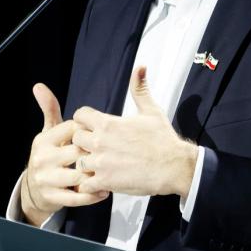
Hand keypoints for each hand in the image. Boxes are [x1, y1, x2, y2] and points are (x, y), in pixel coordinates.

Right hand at [21, 82, 109, 224]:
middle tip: (115, 156)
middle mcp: (42, 158)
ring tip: (112, 175)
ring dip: (98, 177)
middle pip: (79, 153)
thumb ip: (50, 109)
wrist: (35, 188)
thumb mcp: (49, 132)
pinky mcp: (52, 197)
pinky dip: (93, 195)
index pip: (74, 130)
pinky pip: (77, 197)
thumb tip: (39, 85)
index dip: (91, 133)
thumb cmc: (50, 154)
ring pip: (79, 176)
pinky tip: (104, 191)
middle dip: (96, 155)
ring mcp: (46, 179)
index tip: (103, 137)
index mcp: (44, 139)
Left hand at [72, 65, 197, 197]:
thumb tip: (140, 67)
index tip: (93, 128)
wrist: (175, 167)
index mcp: (108, 123)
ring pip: (77, 161)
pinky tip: (101, 181)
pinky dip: (89, 184)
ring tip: (99, 166)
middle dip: (83, 142)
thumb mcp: (151, 110)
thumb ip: (140, 89)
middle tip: (95, 148)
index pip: (79, 116)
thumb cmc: (163, 139)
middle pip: (75, 138)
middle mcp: (100, 142)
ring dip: (86, 163)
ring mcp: (101, 162)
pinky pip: (84, 183)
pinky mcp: (105, 181)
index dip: (84, 121)